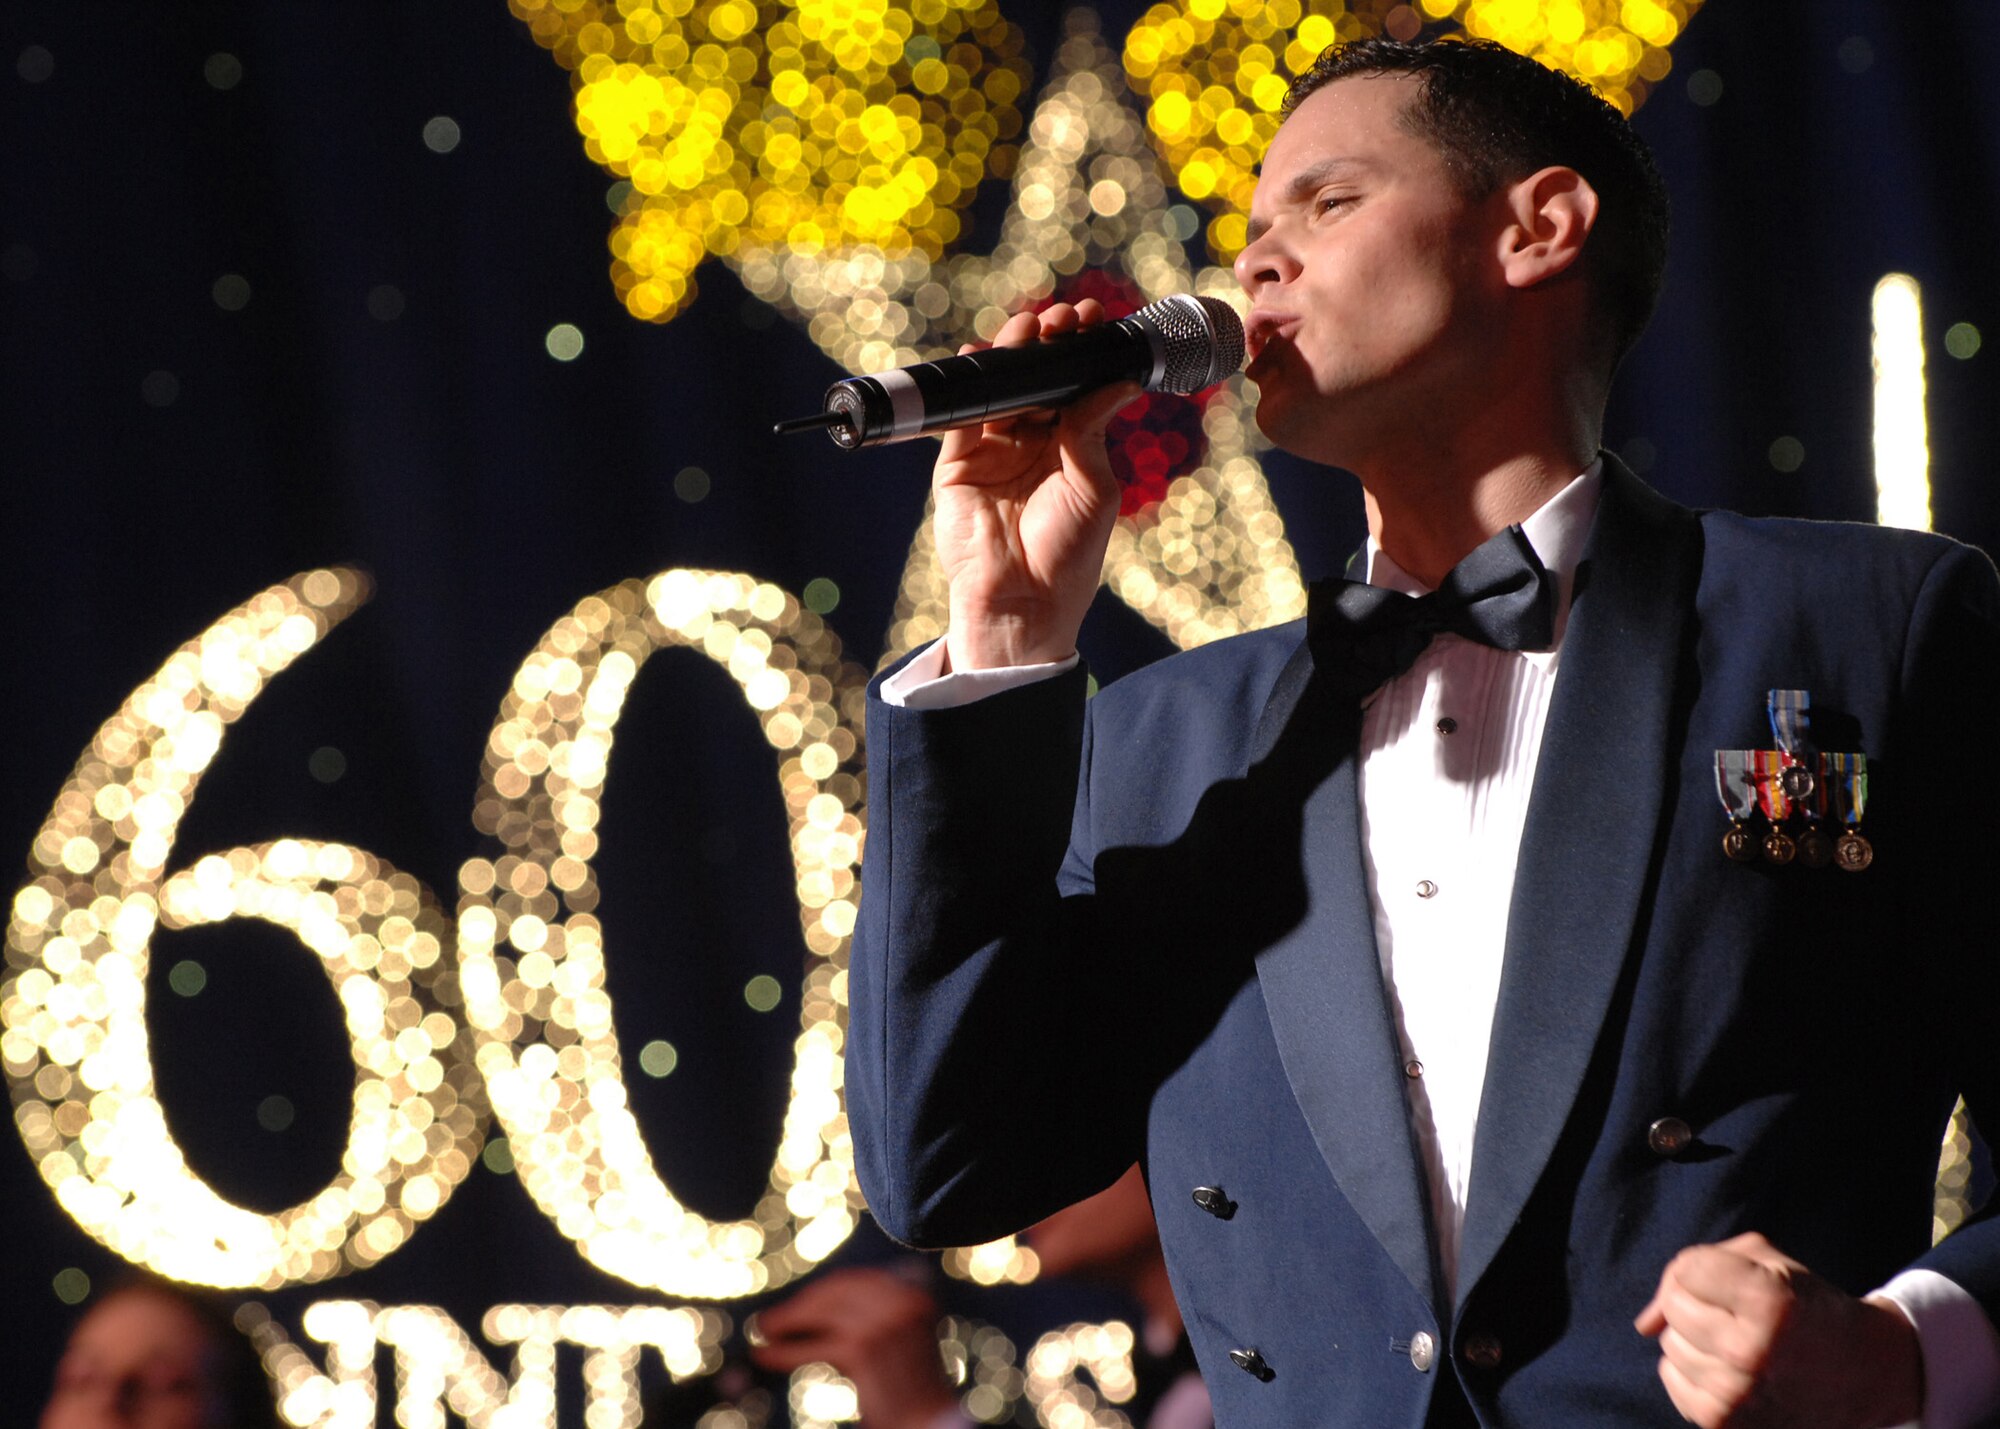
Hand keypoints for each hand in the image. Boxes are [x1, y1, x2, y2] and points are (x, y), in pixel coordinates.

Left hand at [747, 1268, 958, 1427]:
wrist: (928, 1423)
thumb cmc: (909, 1388)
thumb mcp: (895, 1337)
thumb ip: (867, 1314)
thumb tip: (810, 1305)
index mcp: (912, 1293)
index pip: (854, 1281)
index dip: (819, 1293)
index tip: (797, 1305)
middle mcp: (900, 1302)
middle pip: (835, 1293)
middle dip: (800, 1305)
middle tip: (770, 1320)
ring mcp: (883, 1324)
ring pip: (821, 1314)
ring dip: (786, 1322)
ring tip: (764, 1332)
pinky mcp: (862, 1349)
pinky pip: (813, 1347)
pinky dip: (786, 1351)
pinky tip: (767, 1355)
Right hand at [932, 300, 1140, 670]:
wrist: (1021, 601)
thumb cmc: (1068, 554)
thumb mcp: (1094, 486)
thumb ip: (1093, 429)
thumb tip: (1118, 379)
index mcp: (1072, 448)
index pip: (1075, 387)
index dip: (1082, 353)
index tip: (1093, 319)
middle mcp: (1033, 444)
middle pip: (1038, 379)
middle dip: (1048, 344)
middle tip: (1061, 316)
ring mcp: (993, 451)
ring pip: (1001, 389)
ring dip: (1012, 354)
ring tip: (1026, 328)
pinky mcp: (958, 462)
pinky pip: (961, 414)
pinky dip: (969, 384)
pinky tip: (978, 356)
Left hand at [1634, 1232, 1922, 1426]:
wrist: (1865, 1373)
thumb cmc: (1807, 1307)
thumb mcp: (1767, 1263)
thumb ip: (1695, 1268)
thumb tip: (1645, 1323)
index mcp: (1768, 1302)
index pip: (1688, 1268)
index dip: (1705, 1268)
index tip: (1737, 1281)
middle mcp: (1751, 1351)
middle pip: (1674, 1306)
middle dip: (1696, 1300)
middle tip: (1738, 1314)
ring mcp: (1737, 1394)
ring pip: (1668, 1343)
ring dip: (1694, 1338)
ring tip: (1739, 1343)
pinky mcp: (1725, 1423)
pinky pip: (1671, 1379)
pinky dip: (1691, 1370)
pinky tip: (1729, 1369)